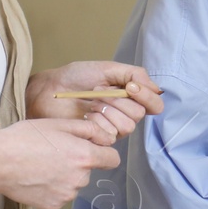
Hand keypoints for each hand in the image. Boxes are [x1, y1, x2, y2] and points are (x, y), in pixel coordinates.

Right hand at [0, 117, 122, 208]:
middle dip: (78, 161)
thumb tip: (107, 138)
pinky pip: (61, 194)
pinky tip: (37, 177)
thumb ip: (88, 129)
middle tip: (54, 151)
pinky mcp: (54, 205)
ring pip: (75, 183)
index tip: (92, 148)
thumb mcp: (58, 124)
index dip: (104, 151)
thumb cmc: (26, 138)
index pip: (112, 159)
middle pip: (90, 170)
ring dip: (65, 175)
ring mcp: (67, 195)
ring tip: (42, 164)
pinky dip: (53, 187)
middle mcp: (80, 179)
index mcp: (85, 156)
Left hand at [25, 61, 163, 139]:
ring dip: (107, 110)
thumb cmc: (75, 77)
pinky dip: (97, 122)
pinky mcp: (99, 140)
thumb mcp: (107, 68)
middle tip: (99, 92)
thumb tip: (156, 89)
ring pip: (127, 126)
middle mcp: (125, 113)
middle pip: (139, 114)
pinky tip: (85, 116)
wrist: (50, 90)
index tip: (130, 87)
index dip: (147, 97)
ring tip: (91, 103)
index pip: (154, 104)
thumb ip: (134, 74)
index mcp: (130, 96)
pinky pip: (110, 135)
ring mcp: (112, 128)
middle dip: (119, 101)